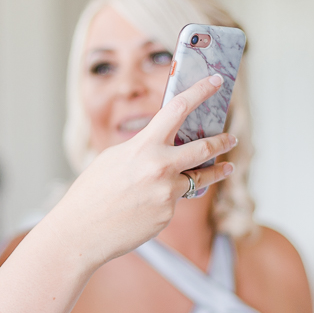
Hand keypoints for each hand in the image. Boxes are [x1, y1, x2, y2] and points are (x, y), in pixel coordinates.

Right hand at [48, 75, 236, 266]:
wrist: (82, 231)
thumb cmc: (91, 191)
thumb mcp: (115, 157)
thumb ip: (142, 149)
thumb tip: (162, 146)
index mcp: (144, 145)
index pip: (178, 109)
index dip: (201, 91)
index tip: (217, 81)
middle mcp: (160, 167)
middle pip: (204, 148)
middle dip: (222, 141)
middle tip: (231, 137)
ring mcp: (167, 193)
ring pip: (199, 178)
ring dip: (217, 171)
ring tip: (227, 167)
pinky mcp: (167, 215)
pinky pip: (174, 201)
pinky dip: (166, 200)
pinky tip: (147, 207)